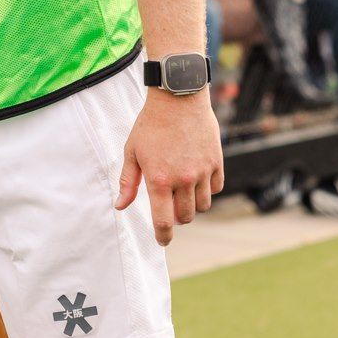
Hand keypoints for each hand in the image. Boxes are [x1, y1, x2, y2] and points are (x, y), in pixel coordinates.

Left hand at [115, 90, 223, 244]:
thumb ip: (128, 182)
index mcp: (159, 180)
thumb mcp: (132, 151)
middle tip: (169, 207)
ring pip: (203, 205)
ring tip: (182, 192)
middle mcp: (183, 179)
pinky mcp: (216, 161)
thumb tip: (120, 206)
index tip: (163, 240)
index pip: (164, 221)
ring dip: (192, 204)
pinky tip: (197, 180)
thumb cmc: (150, 124)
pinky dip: (207, 189)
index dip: (163, 236)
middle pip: (185, 216)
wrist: (177, 97)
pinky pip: (216, 188)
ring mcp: (202, 171)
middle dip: (177, 217)